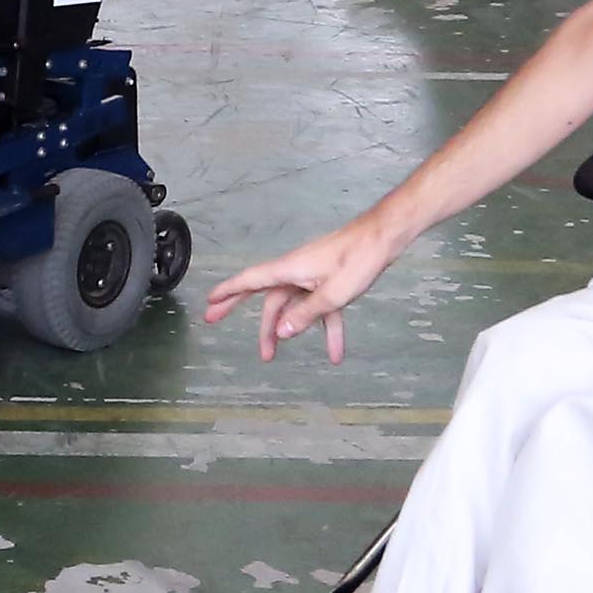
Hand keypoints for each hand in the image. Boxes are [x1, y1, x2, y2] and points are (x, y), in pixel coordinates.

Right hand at [203, 219, 402, 364]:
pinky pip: (320, 308)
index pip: (249, 282)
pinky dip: (325, 329)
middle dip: (246, 316)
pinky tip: (334, 352)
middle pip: (266, 298)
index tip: (209, 302)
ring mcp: (311, 277)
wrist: (384, 238)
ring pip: (292, 308)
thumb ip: (305, 315)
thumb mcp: (332, 294)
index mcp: (288, 270)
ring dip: (284, 330)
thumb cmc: (358, 258)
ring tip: (274, 354)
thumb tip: (282, 332)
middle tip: (217, 324)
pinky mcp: (328, 281)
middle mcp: (295, 272)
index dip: (227, 292)